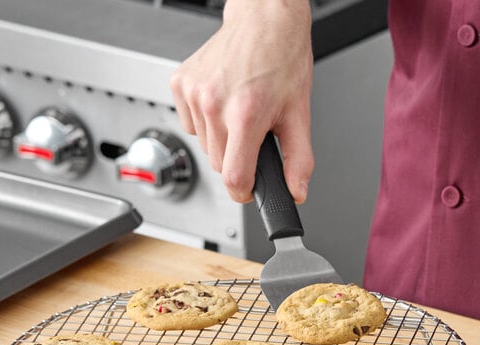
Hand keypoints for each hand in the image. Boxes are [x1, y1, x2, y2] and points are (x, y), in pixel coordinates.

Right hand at [170, 0, 313, 203]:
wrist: (264, 17)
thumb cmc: (282, 57)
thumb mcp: (299, 113)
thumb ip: (299, 158)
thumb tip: (296, 189)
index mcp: (245, 113)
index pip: (233, 178)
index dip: (244, 191)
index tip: (250, 188)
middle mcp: (214, 103)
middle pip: (219, 165)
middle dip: (237, 159)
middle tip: (253, 135)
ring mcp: (194, 93)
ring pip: (205, 146)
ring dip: (221, 140)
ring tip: (238, 113)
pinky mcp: (180, 84)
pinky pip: (191, 125)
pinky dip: (206, 123)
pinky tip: (222, 102)